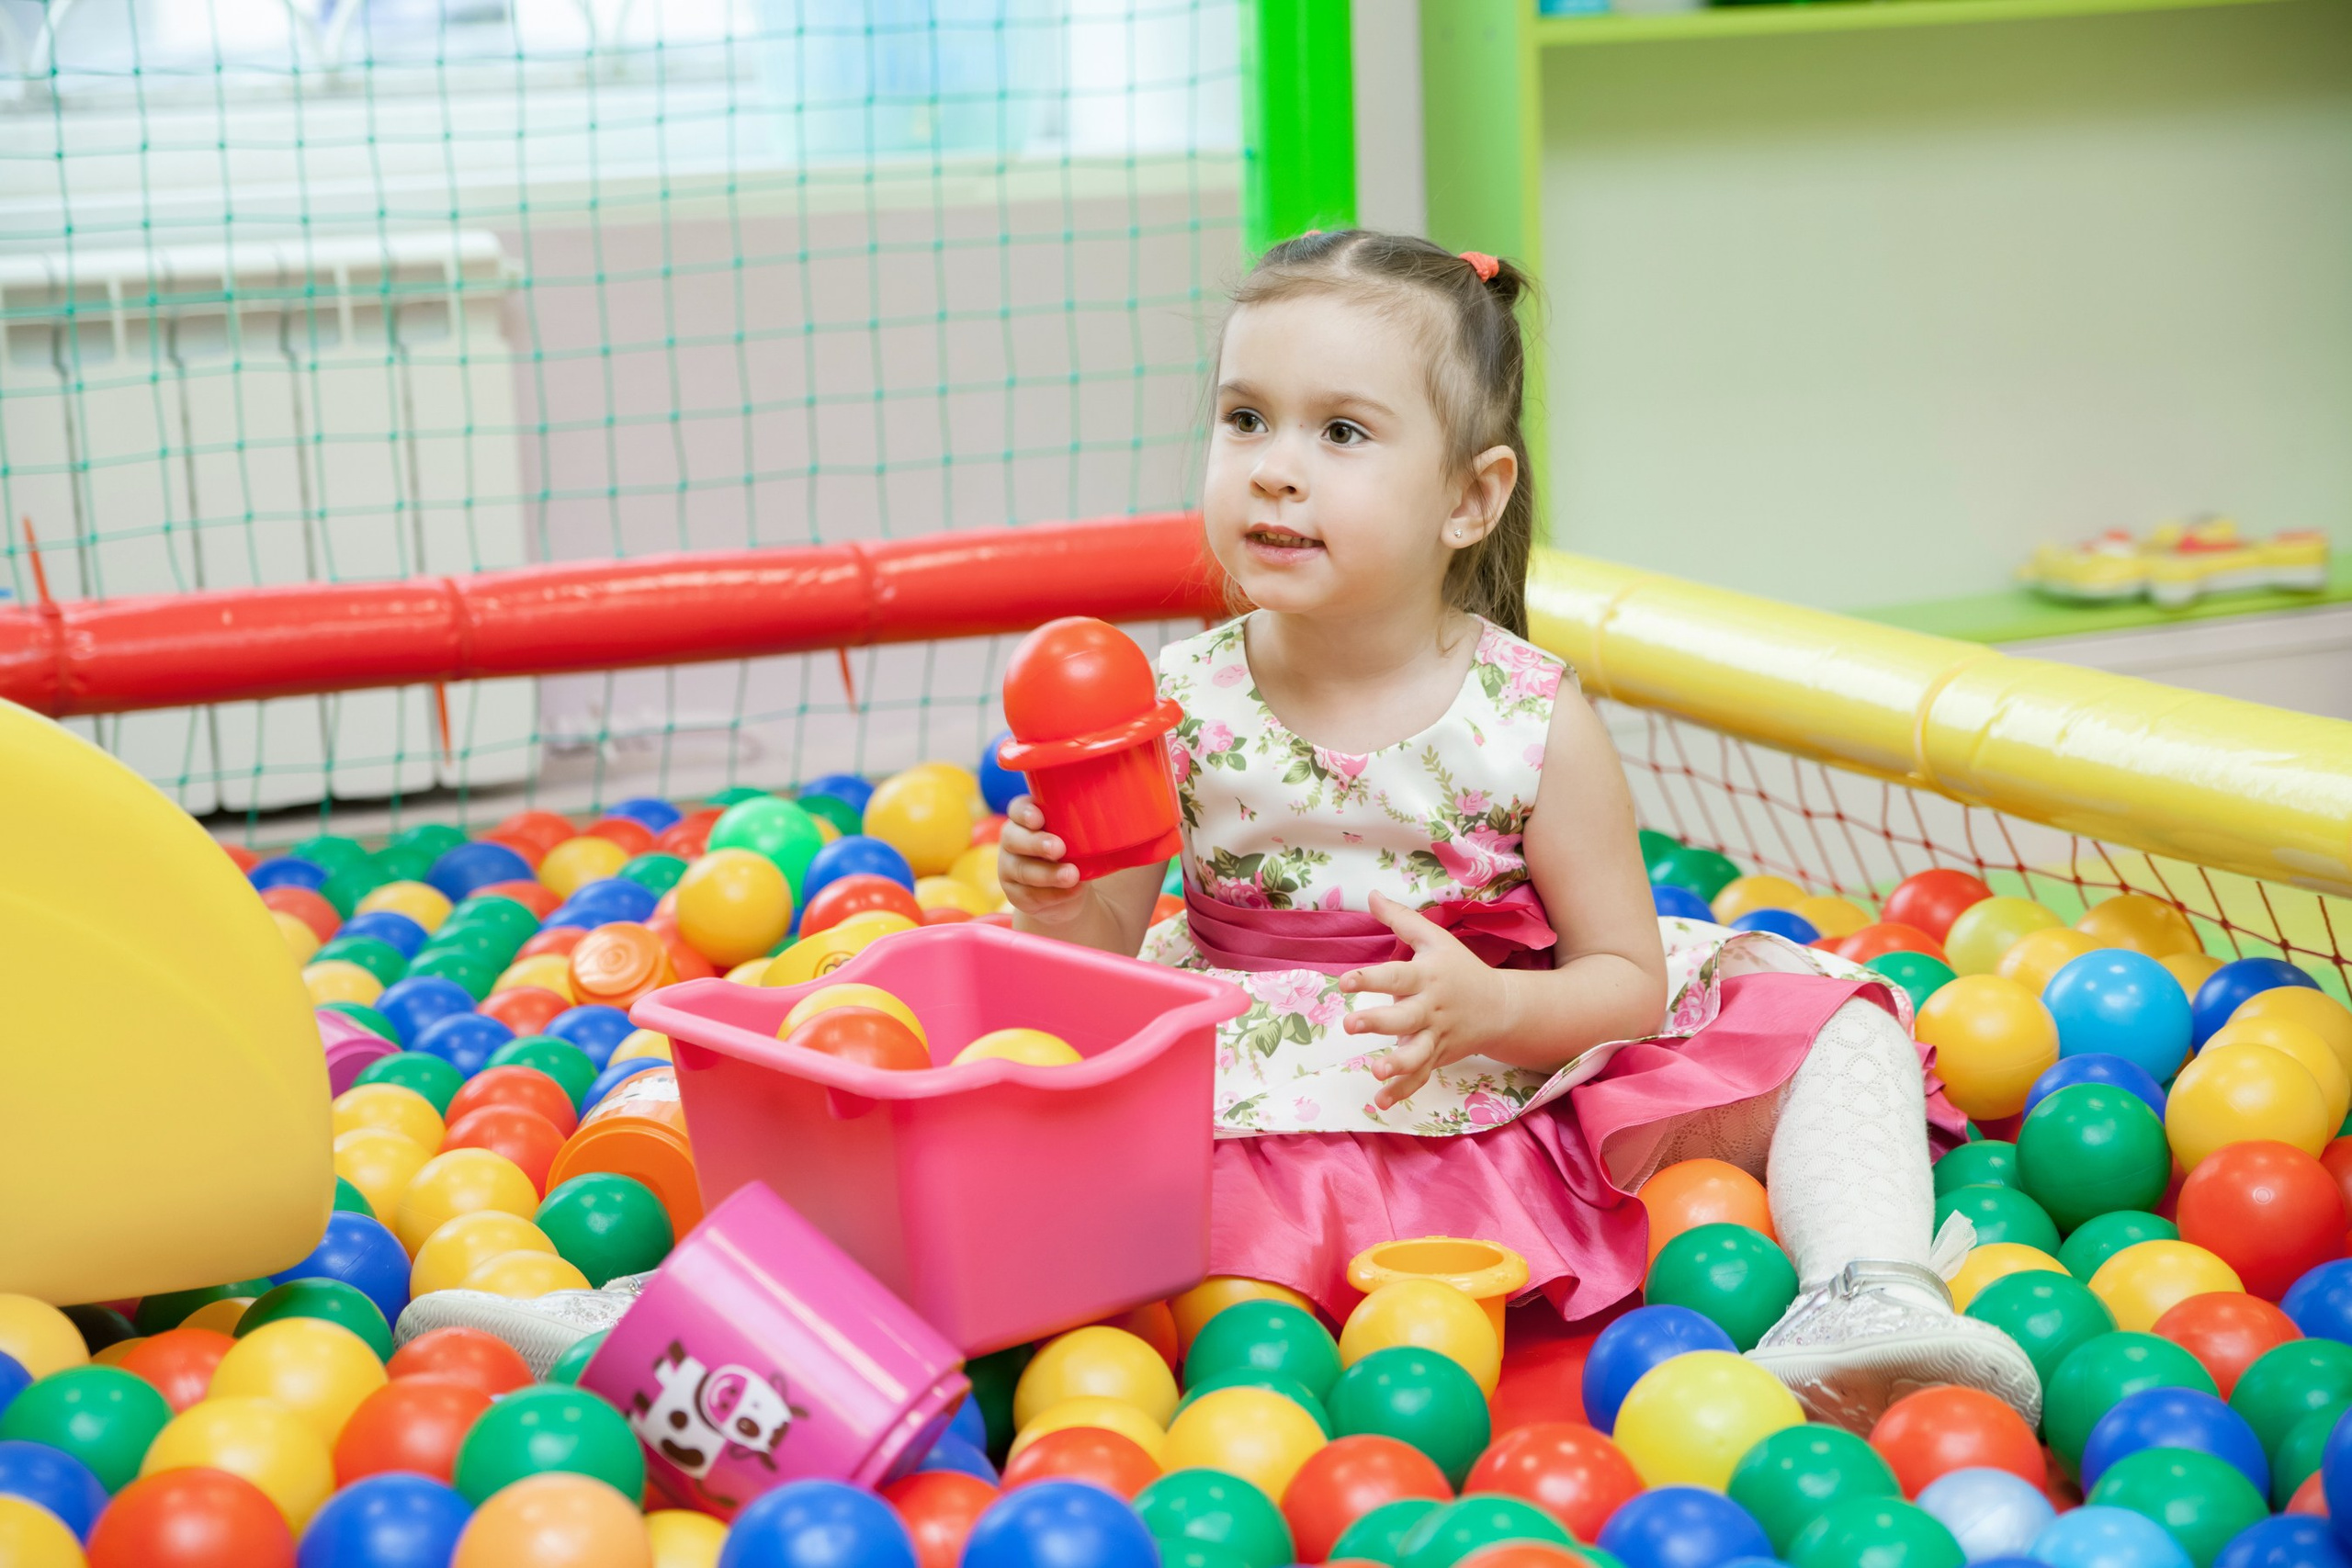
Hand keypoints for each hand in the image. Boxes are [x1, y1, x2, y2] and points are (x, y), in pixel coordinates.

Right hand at [996, 796, 1090, 925]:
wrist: (1067, 891)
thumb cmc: (1075, 852)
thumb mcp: (1080, 837)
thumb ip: (1085, 827)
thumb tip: (1116, 820)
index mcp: (1026, 819)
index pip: (1018, 809)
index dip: (1025, 813)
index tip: (1039, 819)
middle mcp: (1012, 840)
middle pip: (1013, 838)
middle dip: (1036, 843)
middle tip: (1059, 849)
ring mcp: (1009, 868)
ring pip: (1022, 870)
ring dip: (1048, 874)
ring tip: (1072, 875)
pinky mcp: (1014, 894)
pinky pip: (1030, 895)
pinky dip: (1053, 894)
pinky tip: (1072, 891)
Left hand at [1340, 891, 1507, 1109]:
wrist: (1500, 1007)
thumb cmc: (1460, 968)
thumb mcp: (1436, 939)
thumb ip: (1401, 919)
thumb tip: (1370, 894)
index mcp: (1428, 977)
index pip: (1397, 976)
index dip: (1371, 978)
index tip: (1345, 981)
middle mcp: (1431, 1008)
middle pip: (1405, 1018)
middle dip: (1379, 1023)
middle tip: (1350, 1025)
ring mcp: (1436, 1037)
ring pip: (1418, 1054)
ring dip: (1397, 1064)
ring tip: (1376, 1070)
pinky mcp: (1438, 1057)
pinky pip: (1420, 1077)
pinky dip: (1402, 1091)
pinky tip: (1380, 1101)